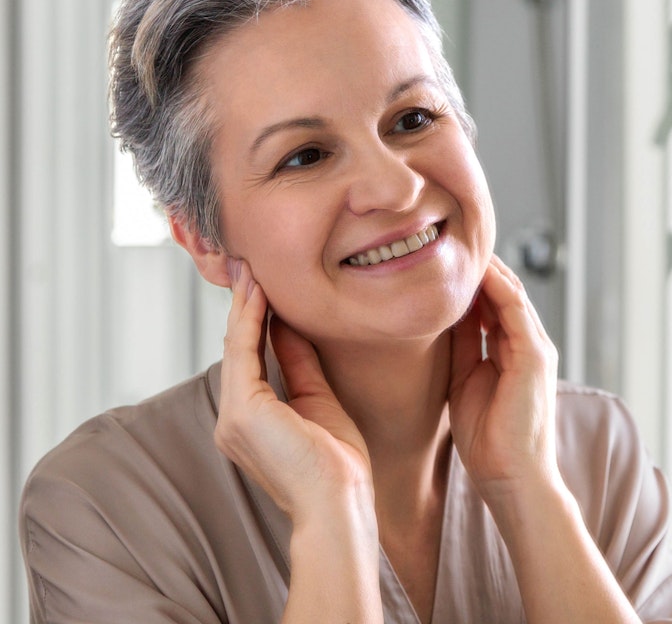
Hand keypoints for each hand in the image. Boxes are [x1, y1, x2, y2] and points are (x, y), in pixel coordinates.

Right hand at [215, 260, 374, 523]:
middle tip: (249, 266)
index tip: (264, 286)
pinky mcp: (243, 412)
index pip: (250, 360)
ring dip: (245, 306)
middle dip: (244, 306)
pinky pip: (244, 355)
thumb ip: (300, 365)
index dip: (255, 321)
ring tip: (252, 269)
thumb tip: (291, 328)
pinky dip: (251, 321)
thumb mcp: (319, 401)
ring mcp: (233, 417)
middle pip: (237, 349)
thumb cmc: (337, 464)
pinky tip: (259, 294)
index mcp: (249, 423)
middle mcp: (232, 420)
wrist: (339, 504)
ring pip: (237, 347)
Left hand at [447, 255, 559, 500]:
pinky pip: (515, 310)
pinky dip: (497, 287)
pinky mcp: (534, 357)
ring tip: (459, 243)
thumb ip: (462, 349)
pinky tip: (476, 270)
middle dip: (480, 267)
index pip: (494, 303)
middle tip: (449, 240)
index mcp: (514, 352)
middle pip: (505, 292)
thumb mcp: (465, 383)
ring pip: (511, 293)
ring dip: (487, 269)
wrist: (513, 481)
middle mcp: (529, 345)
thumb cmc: (489, 442)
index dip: (472, 280)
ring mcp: (535, 349)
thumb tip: (446, 318)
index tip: (443, 259)